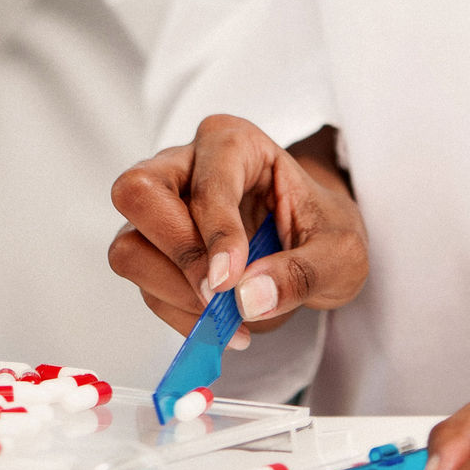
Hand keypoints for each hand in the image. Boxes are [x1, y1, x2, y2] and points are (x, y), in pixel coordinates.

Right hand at [108, 116, 368, 346]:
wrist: (315, 252)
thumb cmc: (326, 234)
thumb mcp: (341, 255)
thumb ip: (302, 273)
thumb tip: (248, 298)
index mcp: (234, 144)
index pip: (206, 180)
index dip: (215, 232)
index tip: (232, 280)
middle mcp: (184, 166)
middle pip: (137, 192)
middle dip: (178, 253)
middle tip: (219, 295)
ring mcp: (160, 209)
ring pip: (129, 247)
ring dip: (174, 292)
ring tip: (229, 316)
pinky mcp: (153, 251)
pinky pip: (145, 287)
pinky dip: (180, 316)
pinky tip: (224, 326)